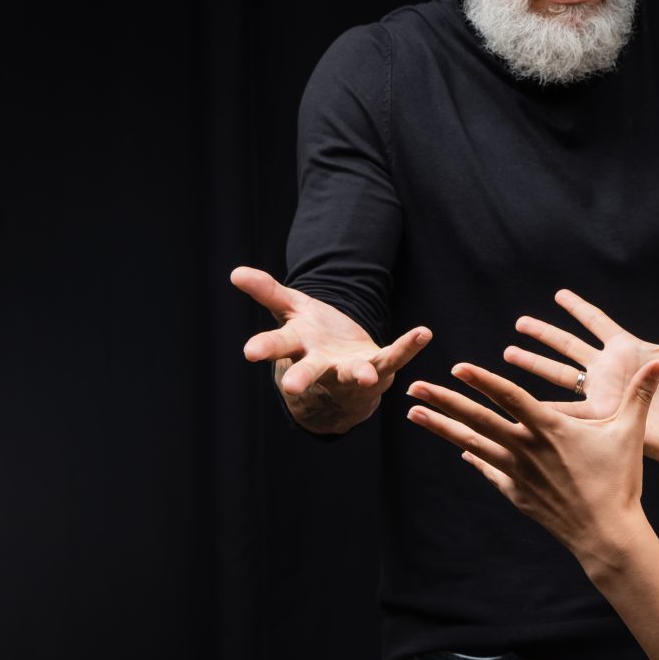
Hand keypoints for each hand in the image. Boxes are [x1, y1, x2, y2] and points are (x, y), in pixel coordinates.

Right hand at [231, 266, 429, 433]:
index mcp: (296, 346)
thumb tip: (235, 272)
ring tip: (365, 375)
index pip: (275, 346)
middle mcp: (319, 363)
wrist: (341, 376)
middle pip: (307, 369)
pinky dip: (409, 346)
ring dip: (358, 375)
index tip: (250, 352)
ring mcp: (348, 370)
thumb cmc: (311, 338)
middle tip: (290, 387)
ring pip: (352, 373)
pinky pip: (394, 357)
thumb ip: (268, 292)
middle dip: (300, 377)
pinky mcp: (377, 369)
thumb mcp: (291, 310)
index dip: (263, 348)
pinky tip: (423, 333)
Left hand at [405, 359, 658, 574]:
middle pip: (478, 420)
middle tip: (412, 388)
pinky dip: (475, 460)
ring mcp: (518, 474)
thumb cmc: (620, 481)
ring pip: (473, 444)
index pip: (510, 398)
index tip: (457, 367)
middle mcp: (527, 450)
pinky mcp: (518, 494)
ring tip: (414, 414)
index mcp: (550, 429)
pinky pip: (490, 472)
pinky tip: (460, 452)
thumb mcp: (630, 432)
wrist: (607, 534)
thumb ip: (640, 393)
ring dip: (442, 428)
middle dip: (443, 401)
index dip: (483, 381)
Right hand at [500, 286, 658, 470]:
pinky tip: (520, 401)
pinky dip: (543, 406)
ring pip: (558, 374)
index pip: (597, 321)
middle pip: (568, 345)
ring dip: (534, 364)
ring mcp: (599, 392)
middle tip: (519, 323)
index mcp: (626, 349)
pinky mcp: (596, 416)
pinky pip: (564, 409)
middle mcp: (608, 369)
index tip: (559, 294)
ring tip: (508, 353)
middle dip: (544, 334)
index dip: (579, 308)